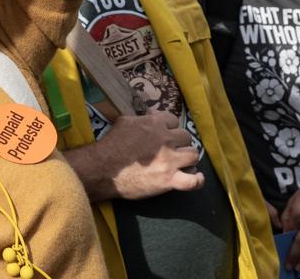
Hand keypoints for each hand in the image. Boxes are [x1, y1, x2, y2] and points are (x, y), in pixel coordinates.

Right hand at [63, 110, 201, 200]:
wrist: (103, 169)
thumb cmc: (110, 145)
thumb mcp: (124, 122)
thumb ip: (141, 119)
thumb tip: (149, 117)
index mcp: (154, 123)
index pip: (174, 120)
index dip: (169, 128)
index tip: (164, 135)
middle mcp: (165, 140)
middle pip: (186, 137)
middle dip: (179, 142)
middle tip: (171, 150)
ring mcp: (169, 161)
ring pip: (193, 155)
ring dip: (188, 158)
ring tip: (181, 162)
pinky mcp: (169, 180)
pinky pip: (193, 181)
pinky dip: (197, 180)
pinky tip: (196, 177)